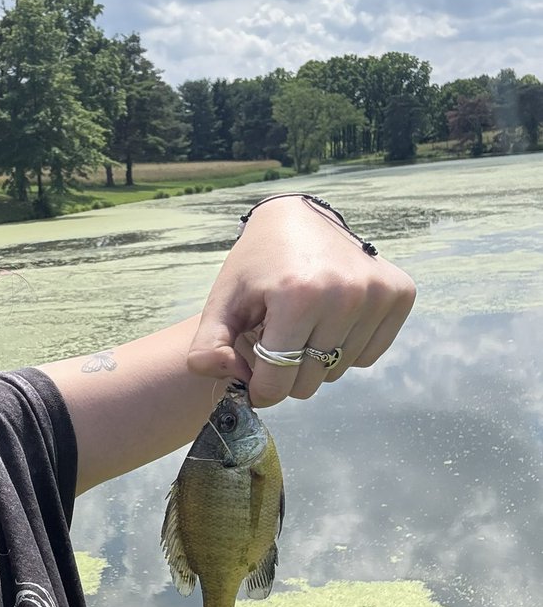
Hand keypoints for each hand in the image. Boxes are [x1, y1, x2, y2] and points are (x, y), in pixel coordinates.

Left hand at [186, 195, 415, 406]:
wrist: (299, 217)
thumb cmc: (257, 263)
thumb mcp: (223, 300)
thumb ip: (207, 346)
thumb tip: (219, 375)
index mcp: (297, 296)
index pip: (278, 379)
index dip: (260, 389)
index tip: (253, 380)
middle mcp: (345, 295)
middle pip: (309, 380)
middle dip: (286, 375)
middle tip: (276, 345)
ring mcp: (377, 294)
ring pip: (337, 371)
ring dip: (314, 363)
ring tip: (300, 330)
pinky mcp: (399, 294)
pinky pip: (367, 356)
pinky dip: (344, 350)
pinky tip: (328, 323)